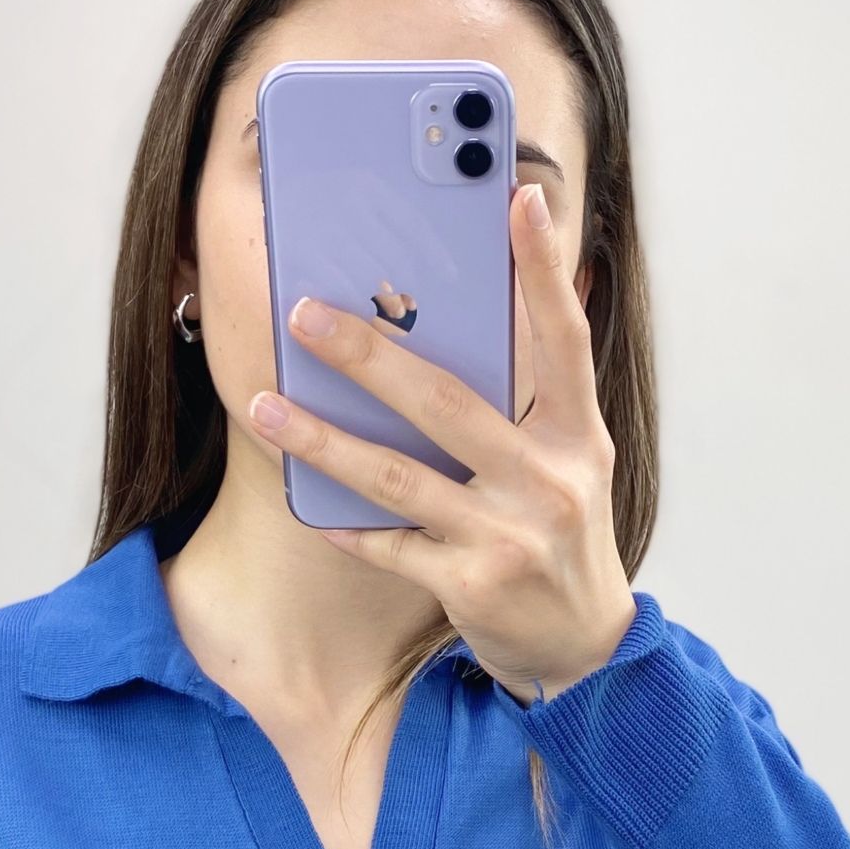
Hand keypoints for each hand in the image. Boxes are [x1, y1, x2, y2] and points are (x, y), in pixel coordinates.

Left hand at [242, 182, 638, 703]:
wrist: (584, 648)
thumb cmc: (562, 537)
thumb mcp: (569, 463)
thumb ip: (532, 401)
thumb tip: (474, 319)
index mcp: (579, 436)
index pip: (564, 339)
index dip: (543, 270)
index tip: (518, 201)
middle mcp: (549, 480)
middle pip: (447, 402)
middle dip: (368, 355)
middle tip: (304, 314)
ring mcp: (509, 536)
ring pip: (397, 476)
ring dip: (322, 439)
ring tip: (265, 404)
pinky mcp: (471, 585)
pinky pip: (390, 543)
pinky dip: (344, 522)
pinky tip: (302, 498)